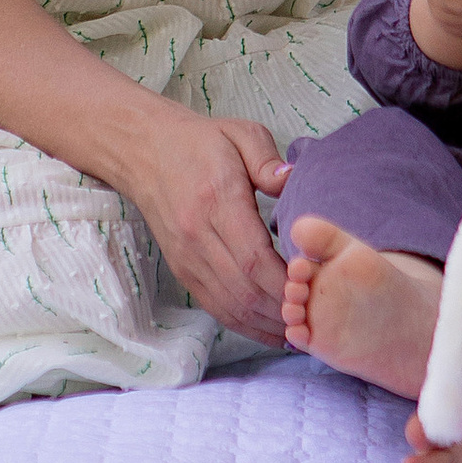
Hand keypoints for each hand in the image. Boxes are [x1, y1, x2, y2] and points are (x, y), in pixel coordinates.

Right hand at [117, 111, 290, 345]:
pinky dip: (245, 324)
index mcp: (216, 200)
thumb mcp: (240, 133)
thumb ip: (269, 160)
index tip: (313, 287)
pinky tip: (270, 328)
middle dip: (283, 308)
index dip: (284, 282)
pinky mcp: (182, 270)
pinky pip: (215, 307)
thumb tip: (292, 181)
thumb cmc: (200, 143)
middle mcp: (197, 235)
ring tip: (300, 328)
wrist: (145, 152)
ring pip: (230, 306)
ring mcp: (187, 257)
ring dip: (266, 323)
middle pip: (244, 289)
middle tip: (316, 314)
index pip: (253, 256)